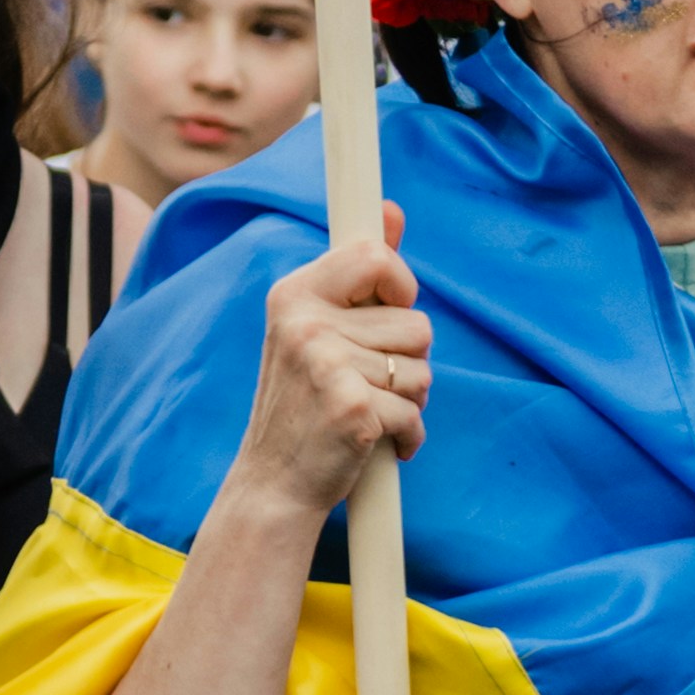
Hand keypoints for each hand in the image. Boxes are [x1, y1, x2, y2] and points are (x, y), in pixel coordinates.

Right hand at [234, 212, 431, 527]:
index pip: (375, 256)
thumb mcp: (316, 330)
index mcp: (295, 295)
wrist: (272, 484)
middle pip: (416, 323)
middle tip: (367, 384)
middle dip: (408, 361)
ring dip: (409, 400)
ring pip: (422, 370)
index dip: (399, 286)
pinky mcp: (353, 408)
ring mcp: (328, 365)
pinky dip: (407, 436)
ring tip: (368, 412)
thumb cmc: (303, 404)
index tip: (388, 312)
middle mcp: (306, 323)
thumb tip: (391, 210)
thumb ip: (358, 273)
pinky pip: (415, 413)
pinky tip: (373, 443)